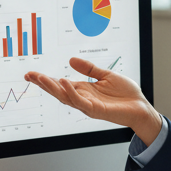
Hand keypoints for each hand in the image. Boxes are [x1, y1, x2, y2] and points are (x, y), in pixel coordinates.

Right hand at [24, 57, 161, 143]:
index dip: (46, 79)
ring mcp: (88, 105)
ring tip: (41, 78)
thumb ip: (89, 69)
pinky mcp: (96, 110)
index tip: (32, 74)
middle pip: (58, 91)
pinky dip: (70, 92)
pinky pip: (80, 101)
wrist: (141, 107)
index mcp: (83, 90)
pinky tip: (64, 81)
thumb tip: (70, 60)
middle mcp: (83, 98)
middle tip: (29, 75)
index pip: (60, 84)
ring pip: (65, 97)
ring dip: (52, 87)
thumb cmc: (126, 94)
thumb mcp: (106, 75)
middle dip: (43, 84)